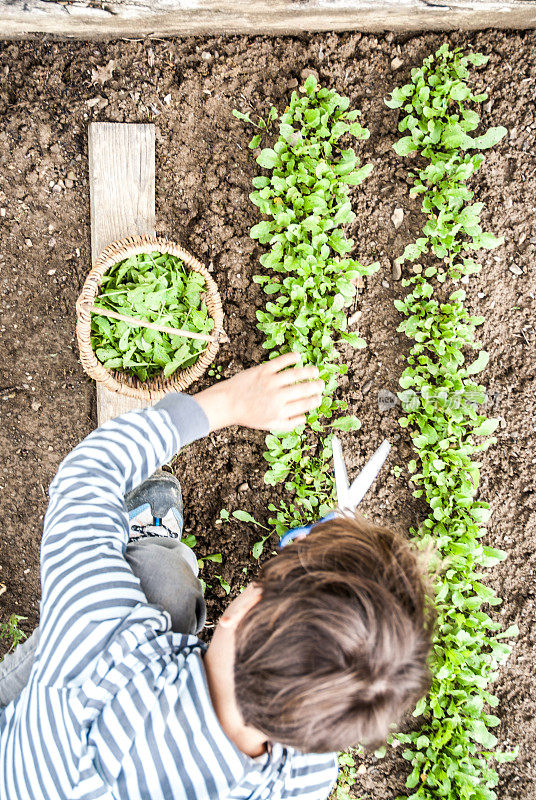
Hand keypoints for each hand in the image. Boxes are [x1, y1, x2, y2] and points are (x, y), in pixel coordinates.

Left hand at [194, 352, 323, 432]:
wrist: (227, 403)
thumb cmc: (248, 415)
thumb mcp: (268, 425)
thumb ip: (288, 424)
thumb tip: (304, 418)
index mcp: (280, 412)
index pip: (304, 405)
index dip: (315, 400)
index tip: (319, 397)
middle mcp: (277, 397)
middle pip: (303, 390)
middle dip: (316, 386)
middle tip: (321, 384)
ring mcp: (270, 382)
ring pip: (295, 375)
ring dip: (308, 372)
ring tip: (315, 370)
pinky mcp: (262, 371)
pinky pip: (280, 362)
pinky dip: (290, 358)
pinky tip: (298, 356)